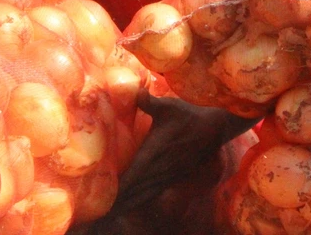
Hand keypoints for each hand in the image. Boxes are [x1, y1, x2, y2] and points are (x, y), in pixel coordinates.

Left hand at [88, 90, 261, 228]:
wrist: (214, 127)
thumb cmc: (188, 114)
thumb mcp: (168, 106)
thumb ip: (149, 102)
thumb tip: (137, 92)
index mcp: (153, 155)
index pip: (131, 178)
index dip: (116, 193)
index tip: (102, 205)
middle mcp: (158, 170)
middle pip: (133, 193)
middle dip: (116, 205)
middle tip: (96, 218)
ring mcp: (166, 175)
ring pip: (143, 195)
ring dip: (126, 205)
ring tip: (108, 216)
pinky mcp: (172, 176)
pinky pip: (152, 192)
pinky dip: (139, 200)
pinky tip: (130, 205)